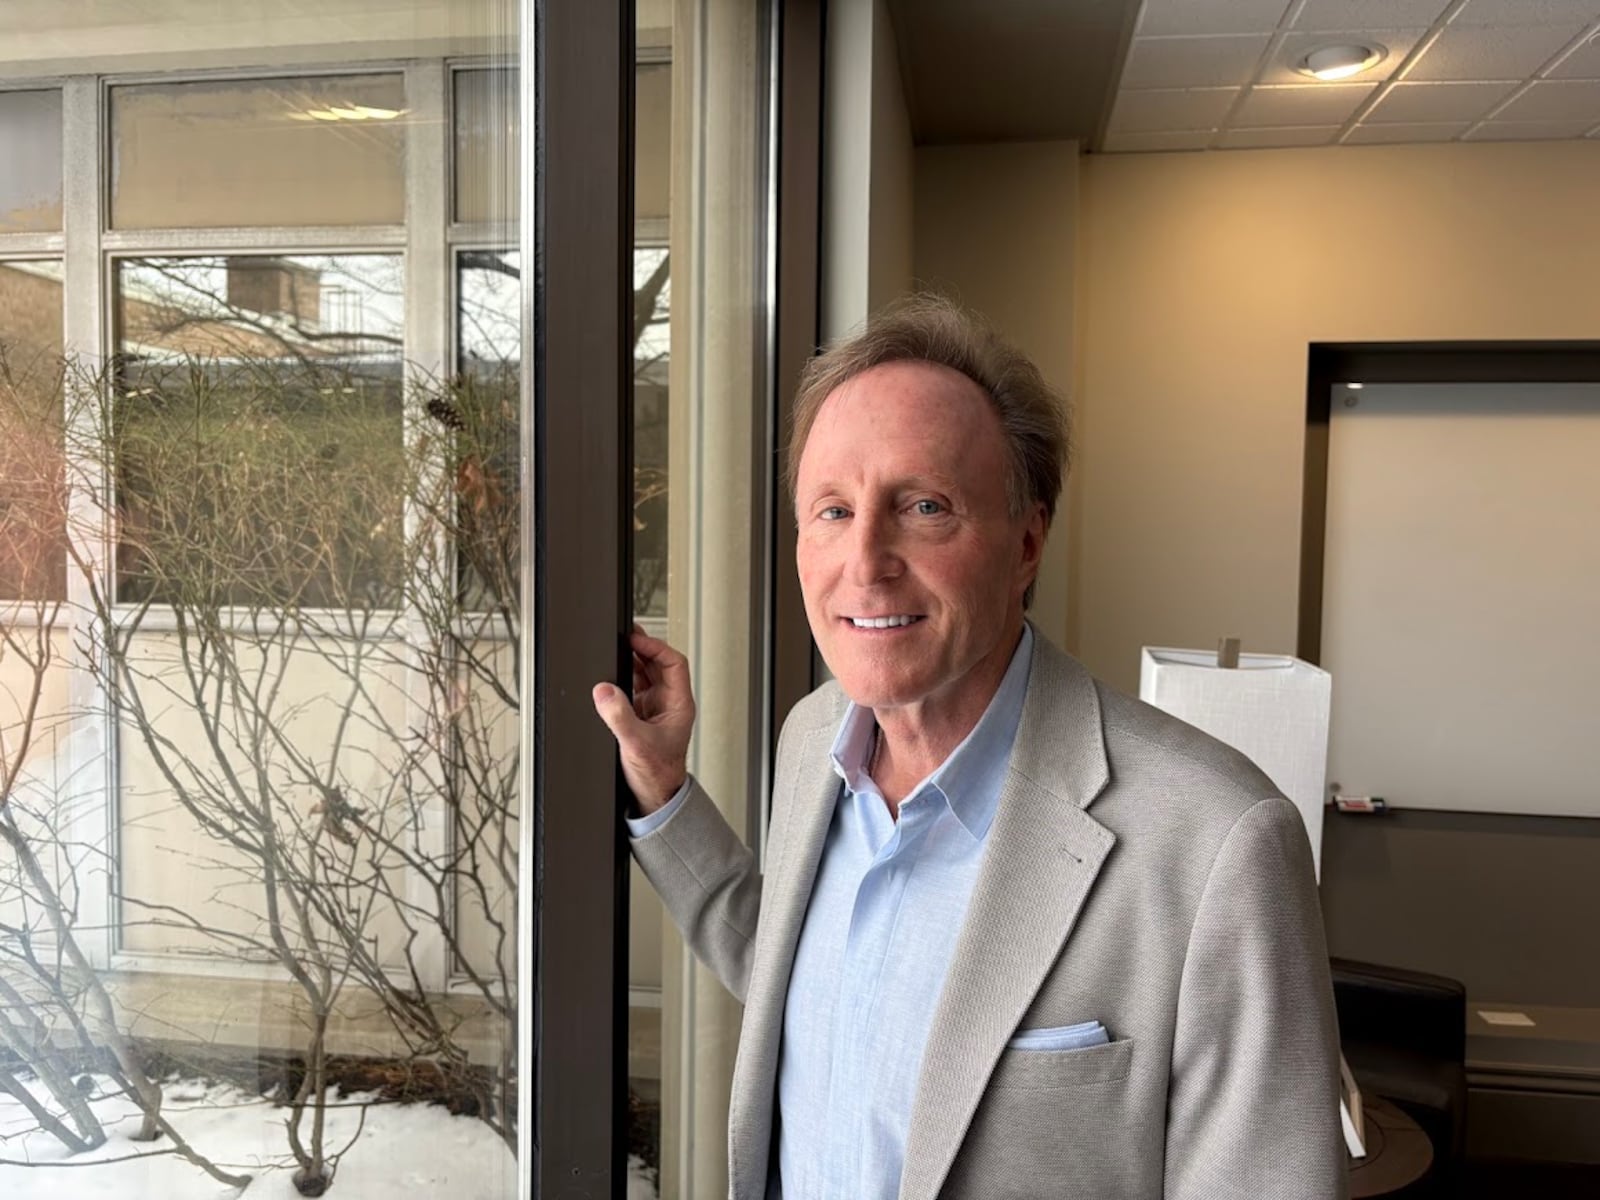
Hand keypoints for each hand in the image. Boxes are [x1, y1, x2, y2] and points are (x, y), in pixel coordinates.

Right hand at [591, 626, 695, 812]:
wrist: (654, 795)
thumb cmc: (658, 774)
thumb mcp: (636, 743)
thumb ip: (619, 716)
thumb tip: (604, 690)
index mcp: (679, 705)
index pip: (674, 664)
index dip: (656, 648)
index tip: (636, 640)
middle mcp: (669, 703)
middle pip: (658, 665)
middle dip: (642, 649)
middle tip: (624, 638)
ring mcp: (655, 709)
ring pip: (646, 676)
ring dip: (632, 664)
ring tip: (616, 652)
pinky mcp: (641, 716)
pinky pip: (633, 690)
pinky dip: (622, 681)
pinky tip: (612, 678)